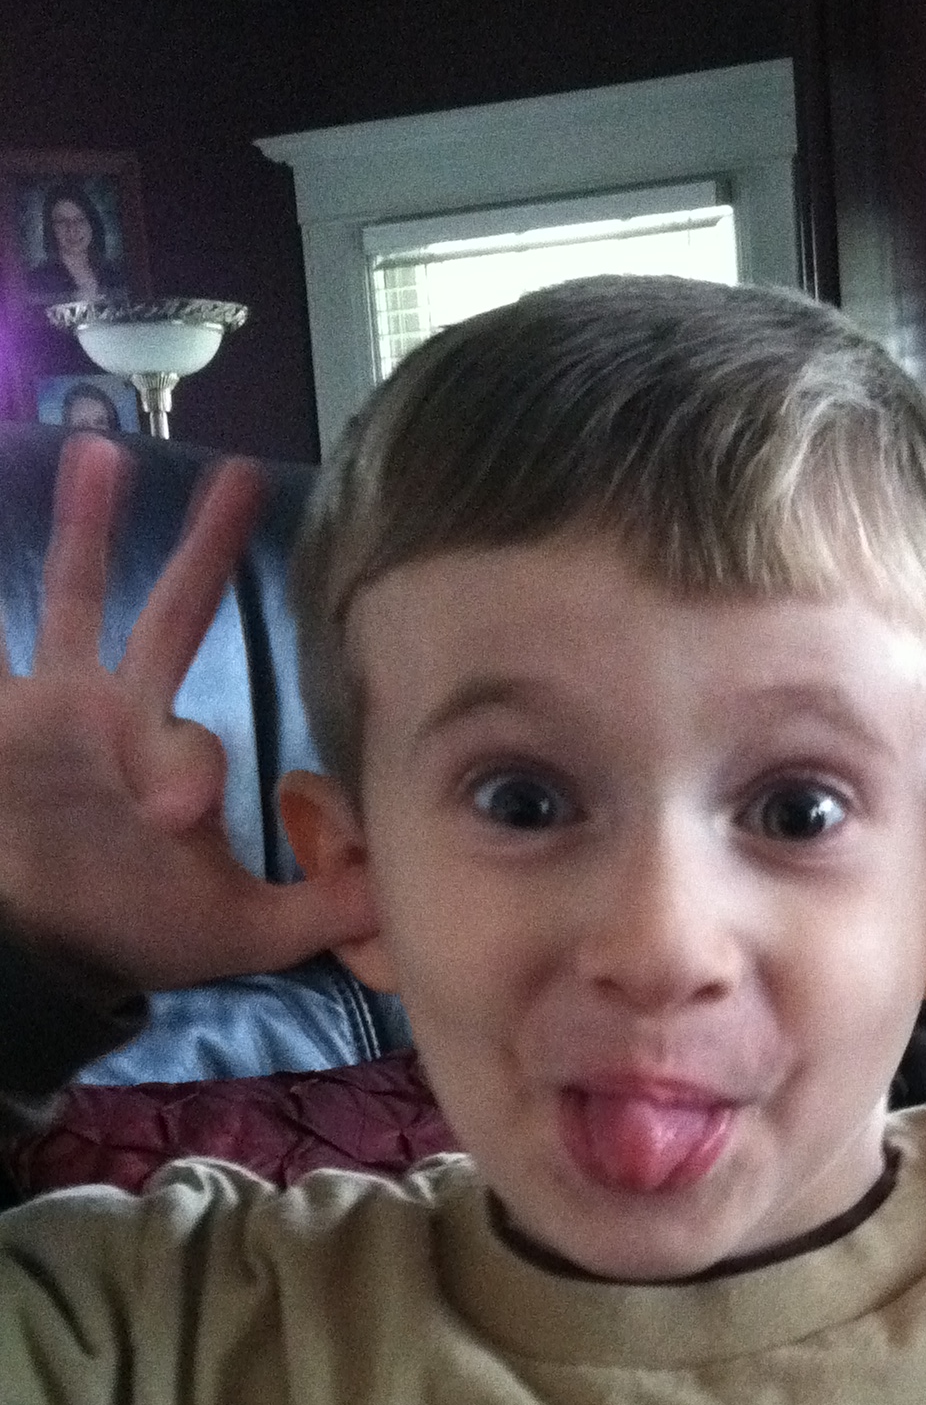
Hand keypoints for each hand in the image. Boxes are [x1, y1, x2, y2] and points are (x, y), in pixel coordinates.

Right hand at [0, 436, 373, 990]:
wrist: (39, 954)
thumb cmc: (131, 931)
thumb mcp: (243, 929)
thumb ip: (325, 909)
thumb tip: (407, 895)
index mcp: (166, 753)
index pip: (195, 735)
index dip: (186, 768)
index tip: (174, 816)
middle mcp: (111, 711)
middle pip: (171, 613)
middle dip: (206, 550)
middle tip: (245, 478)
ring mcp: (44, 706)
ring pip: (69, 597)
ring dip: (84, 526)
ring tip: (96, 450)